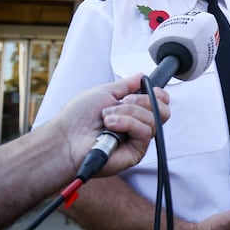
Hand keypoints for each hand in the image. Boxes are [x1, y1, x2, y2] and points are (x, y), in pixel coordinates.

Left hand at [55, 73, 169, 176]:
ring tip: (107, 116)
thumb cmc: (77, 118)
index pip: (160, 102)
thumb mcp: (104, 92)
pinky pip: (145, 132)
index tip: (147, 88)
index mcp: (132, 111)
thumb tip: (142, 76)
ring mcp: (137, 140)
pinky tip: (111, 125)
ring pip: (153, 119)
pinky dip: (127, 123)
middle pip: (164, 111)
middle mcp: (137, 126)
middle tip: (123, 101)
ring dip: (128, 112)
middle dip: (144, 100)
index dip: (158, 94)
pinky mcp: (136, 152)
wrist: (66, 138)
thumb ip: (126, 85)